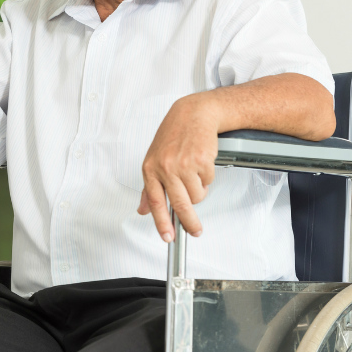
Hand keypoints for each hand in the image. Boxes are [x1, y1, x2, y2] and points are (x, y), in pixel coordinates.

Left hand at [136, 94, 218, 241]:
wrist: (192, 115)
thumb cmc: (173, 136)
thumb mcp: (154, 159)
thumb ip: (149, 188)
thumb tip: (142, 210)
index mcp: (150, 169)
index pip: (155, 202)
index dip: (161, 222)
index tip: (167, 237)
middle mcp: (166, 167)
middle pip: (180, 205)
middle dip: (189, 223)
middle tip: (195, 231)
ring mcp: (183, 164)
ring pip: (197, 195)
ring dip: (199, 190)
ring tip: (193, 173)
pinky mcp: (201, 160)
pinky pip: (208, 182)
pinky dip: (207, 177)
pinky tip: (200, 163)